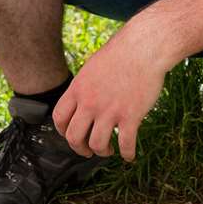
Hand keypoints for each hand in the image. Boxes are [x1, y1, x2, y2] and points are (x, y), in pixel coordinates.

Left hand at [51, 26, 168, 160]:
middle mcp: (90, 102)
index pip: (59, 118)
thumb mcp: (92, 68)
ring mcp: (110, 110)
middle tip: (88, 150)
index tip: (71, 135)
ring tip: (108, 149)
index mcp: (78, 89)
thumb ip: (84, 87)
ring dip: (102, 151)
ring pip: (97, 144)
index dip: (63, 132)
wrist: (143, 48)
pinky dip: (127, 154)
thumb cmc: (120, 54)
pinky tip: (129, 155)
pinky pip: (126, 144)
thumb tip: (80, 99)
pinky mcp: (131, 116)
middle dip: (80, 148)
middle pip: (74, 137)